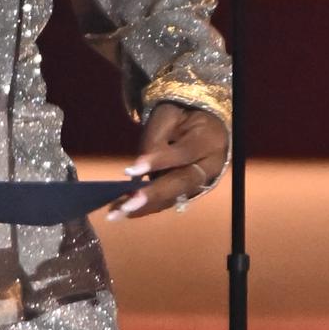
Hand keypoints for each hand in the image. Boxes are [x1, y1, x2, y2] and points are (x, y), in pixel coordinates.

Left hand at [107, 101, 229, 218]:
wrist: (202, 125)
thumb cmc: (181, 117)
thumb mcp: (167, 116)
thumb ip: (154, 138)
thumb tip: (137, 169)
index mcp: (209, 140)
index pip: (183, 153)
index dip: (158, 162)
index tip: (130, 171)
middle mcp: (211, 165)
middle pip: (182, 183)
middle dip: (152, 195)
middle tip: (125, 206)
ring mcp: (203, 182)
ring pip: (174, 197)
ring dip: (145, 207)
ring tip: (117, 213)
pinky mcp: (190, 192)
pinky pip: (169, 201)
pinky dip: (147, 207)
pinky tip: (124, 212)